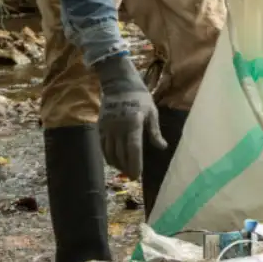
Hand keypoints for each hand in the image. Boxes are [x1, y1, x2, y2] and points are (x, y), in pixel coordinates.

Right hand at [93, 54, 164, 179]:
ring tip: (125, 170)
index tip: (137, 176)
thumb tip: (162, 147)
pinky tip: (114, 162)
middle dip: (127, 167)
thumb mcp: (152, 112)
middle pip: (121, 153)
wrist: (119, 85)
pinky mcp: (100, 127)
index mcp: (133, 123)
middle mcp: (118, 127)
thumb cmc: (140, 99)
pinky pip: (102, 147)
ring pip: (110, 152)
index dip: (135, 163)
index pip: (133, 148)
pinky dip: (108, 156)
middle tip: (133, 176)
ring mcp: (107, 128)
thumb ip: (154, 131)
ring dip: (117, 164)